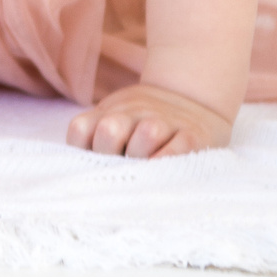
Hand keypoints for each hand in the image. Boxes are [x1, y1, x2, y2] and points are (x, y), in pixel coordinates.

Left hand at [67, 84, 231, 158]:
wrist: (196, 99)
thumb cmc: (145, 124)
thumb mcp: (119, 121)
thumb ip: (98, 140)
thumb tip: (80, 178)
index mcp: (111, 112)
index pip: (80, 129)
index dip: (82, 150)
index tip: (94, 162)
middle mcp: (136, 113)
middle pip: (109, 130)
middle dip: (109, 155)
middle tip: (119, 169)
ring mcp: (165, 121)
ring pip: (147, 134)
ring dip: (141, 157)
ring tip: (143, 168)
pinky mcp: (193, 134)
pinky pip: (178, 148)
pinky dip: (166, 161)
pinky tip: (161, 172)